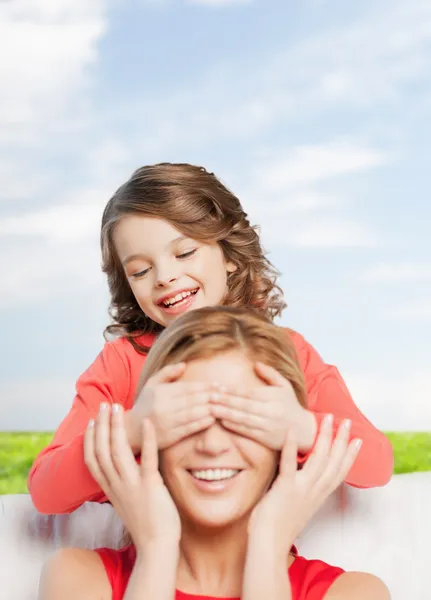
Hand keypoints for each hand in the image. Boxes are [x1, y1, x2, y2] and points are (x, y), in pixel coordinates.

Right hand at [84, 403, 180, 549]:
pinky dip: (147, 439)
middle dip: (101, 426)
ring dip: (117, 427)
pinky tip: (149, 422)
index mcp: (110, 489)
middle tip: (104, 406)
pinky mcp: (150, 486)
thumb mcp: (126, 501)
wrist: (157, 546)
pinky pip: (147, 458)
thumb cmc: (146, 523)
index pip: (92, 460)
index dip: (90, 439)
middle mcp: (116, 485)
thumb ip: (122, 484)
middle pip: (102, 450)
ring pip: (117, 451)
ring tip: (118, 408)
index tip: (91, 422)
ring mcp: (131, 485)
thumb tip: (123, 468)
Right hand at [128, 362, 215, 451]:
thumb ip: (167, 372)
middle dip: (211, 396)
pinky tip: (212, 419)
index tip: (218, 384)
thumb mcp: (152, 384)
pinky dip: (202, 423)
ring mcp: (166, 422)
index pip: (187, 387)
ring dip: (209, 409)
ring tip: (223, 405)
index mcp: (161, 393)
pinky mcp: (169, 437)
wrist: (131, 430)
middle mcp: (163, 407)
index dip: (205, 386)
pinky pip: (188, 428)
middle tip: (226, 394)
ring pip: (192, 414)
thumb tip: (184, 364)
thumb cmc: (145, 404)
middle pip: (192, 400)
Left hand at [208, 361, 315, 451]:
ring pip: (243, 419)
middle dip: (224, 400)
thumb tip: (255, 364)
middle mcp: (270, 411)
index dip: (231, 390)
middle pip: (243, 405)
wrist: (304, 430)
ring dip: (225, 414)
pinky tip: (222, 422)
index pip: (248, 393)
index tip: (217, 386)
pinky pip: (247, 432)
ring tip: (211, 409)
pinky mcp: (266, 438)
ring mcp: (267, 426)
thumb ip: (270, 374)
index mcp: (273, 397)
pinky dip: (234, 427)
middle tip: (209, 396)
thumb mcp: (285, 386)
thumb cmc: (291, 405)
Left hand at [248, 415, 361, 550]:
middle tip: (347, 421)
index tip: (358, 440)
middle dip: (341, 439)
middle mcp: (314, 490)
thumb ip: (304, 489)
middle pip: (333, 461)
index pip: (339, 472)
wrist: (269, 543)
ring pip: (318, 458)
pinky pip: (289, 464)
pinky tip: (291, 430)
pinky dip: (290, 446)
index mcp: (318, 495)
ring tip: (327, 419)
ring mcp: (302, 488)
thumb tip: (301, 475)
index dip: (350, 456)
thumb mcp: (299, 506)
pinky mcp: (285, 487)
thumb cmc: (278, 526)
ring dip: (324, 437)